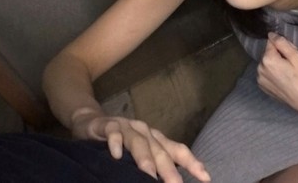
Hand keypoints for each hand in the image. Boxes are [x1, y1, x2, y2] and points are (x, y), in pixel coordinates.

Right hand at [70, 109, 210, 181]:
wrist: (92, 122)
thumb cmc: (121, 142)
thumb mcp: (140, 153)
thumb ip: (154, 165)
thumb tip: (169, 182)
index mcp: (157, 139)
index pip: (178, 150)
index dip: (192, 163)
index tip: (205, 178)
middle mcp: (146, 132)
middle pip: (160, 151)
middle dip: (169, 169)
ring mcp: (127, 127)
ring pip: (139, 143)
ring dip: (144, 159)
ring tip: (149, 174)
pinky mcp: (109, 125)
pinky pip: (113, 134)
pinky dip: (115, 143)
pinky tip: (116, 155)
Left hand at [256, 33, 297, 115]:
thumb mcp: (297, 57)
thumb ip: (282, 43)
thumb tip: (271, 34)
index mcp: (267, 60)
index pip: (271, 42)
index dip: (283, 46)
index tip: (292, 55)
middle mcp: (260, 69)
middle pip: (268, 53)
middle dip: (279, 55)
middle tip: (293, 65)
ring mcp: (261, 80)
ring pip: (267, 64)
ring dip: (276, 64)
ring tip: (290, 73)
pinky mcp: (263, 88)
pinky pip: (267, 74)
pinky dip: (274, 74)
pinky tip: (285, 80)